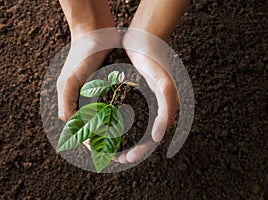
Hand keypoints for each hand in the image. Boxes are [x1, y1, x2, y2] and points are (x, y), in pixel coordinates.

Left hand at [112, 29, 178, 162]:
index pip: (151, 138)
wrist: (144, 38)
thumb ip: (167, 110)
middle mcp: (150, 108)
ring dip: (118, 139)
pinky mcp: (128, 93)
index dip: (140, 151)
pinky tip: (101, 125)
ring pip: (128, 125)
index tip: (126, 159)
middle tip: (113, 158)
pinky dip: (112, 121)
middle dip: (126, 149)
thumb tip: (157, 137)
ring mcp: (139, 100)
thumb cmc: (156, 61)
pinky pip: (120, 111)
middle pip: (138, 136)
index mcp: (161, 110)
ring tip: (105, 147)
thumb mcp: (165, 84)